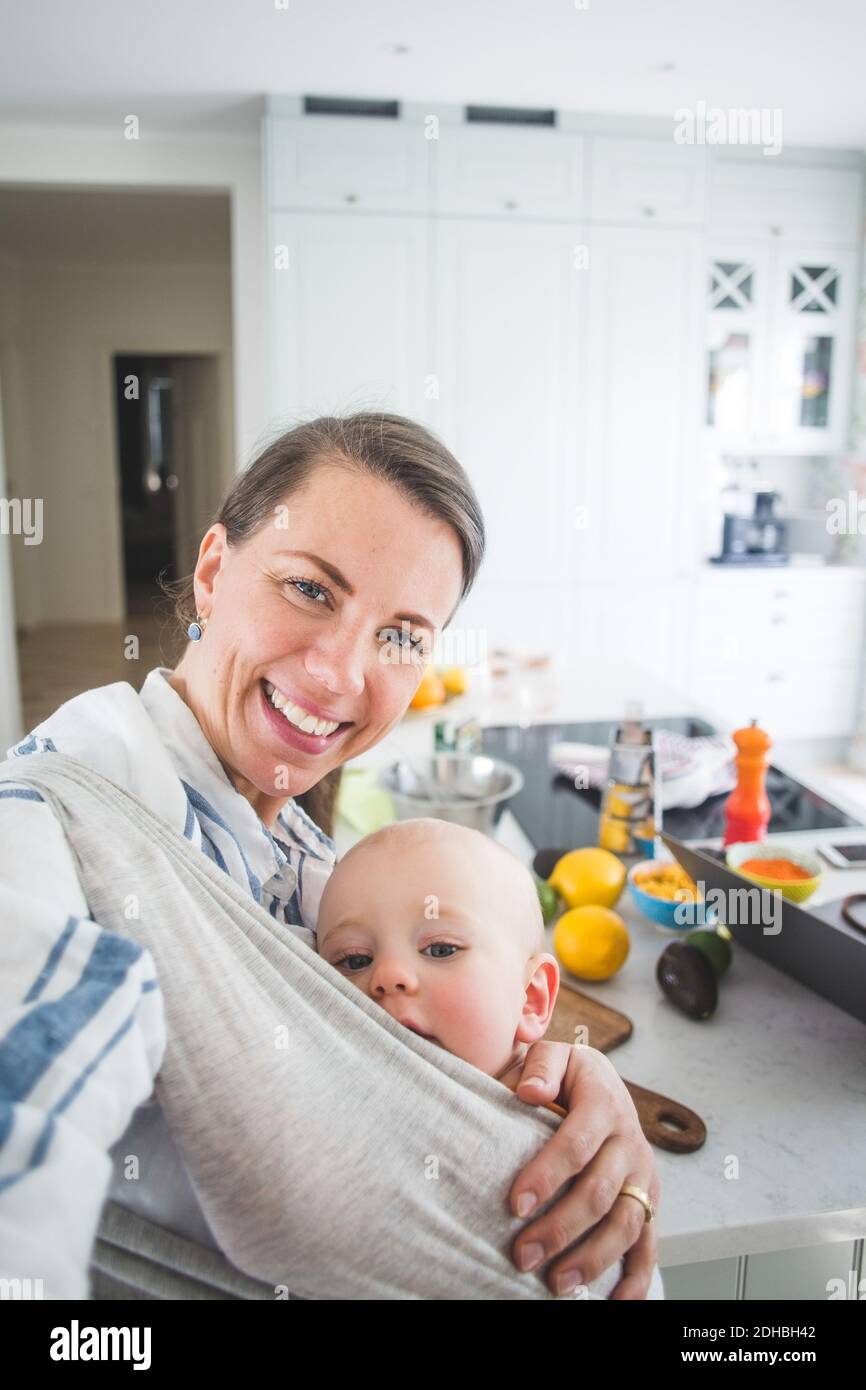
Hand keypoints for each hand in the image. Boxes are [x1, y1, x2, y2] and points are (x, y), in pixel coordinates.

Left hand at [507, 1041, 659, 1298]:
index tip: (515, 1205)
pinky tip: (614, 1303)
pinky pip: (649, 1243)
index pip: (576, 1144)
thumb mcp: (552, 1054)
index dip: (547, 1176)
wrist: (598, 1082)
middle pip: (599, 1193)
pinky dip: (636, 1278)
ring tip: (555, 1284)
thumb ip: (540, 1067)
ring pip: (625, 1223)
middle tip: (523, 1255)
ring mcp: (642, 1174)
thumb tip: (526, 1092)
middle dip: (560, 1228)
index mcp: (604, 1103)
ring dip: (593, 1258)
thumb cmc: (564, 1075)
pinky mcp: (648, 1200)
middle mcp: (630, 1141)